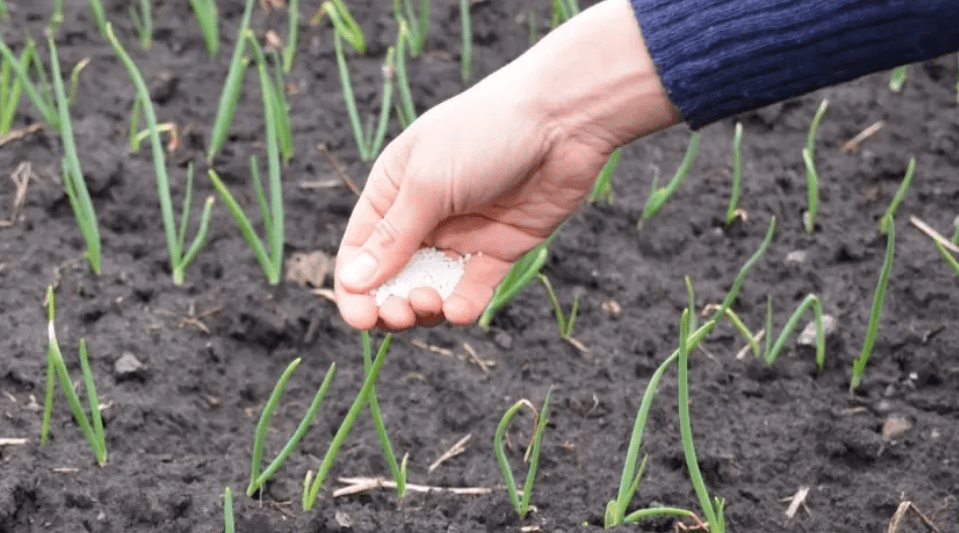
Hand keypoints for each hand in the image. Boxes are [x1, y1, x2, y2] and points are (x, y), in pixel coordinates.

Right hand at [334, 0, 680, 330]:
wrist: (561, 120)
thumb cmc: (483, 134)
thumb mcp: (427, 184)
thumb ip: (393, 237)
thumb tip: (352, 282)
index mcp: (392, 191)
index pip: (359, 251)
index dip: (353, 288)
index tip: (359, 318)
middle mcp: (422, 216)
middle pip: (392, 277)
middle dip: (390, 302)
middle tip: (400, 312)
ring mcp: (462, 234)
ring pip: (431, 288)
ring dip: (424, 308)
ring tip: (431, 304)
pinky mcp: (499, 249)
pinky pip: (473, 288)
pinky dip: (463, 306)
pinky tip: (460, 309)